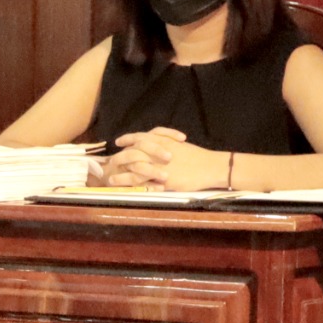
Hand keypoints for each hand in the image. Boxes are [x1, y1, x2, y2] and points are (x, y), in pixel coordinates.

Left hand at [103, 127, 228, 190]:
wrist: (211, 166)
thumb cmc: (196, 156)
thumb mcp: (178, 145)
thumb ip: (163, 144)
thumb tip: (152, 145)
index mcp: (162, 141)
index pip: (139, 137)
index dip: (127, 139)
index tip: (118, 142)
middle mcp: (157, 151)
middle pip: (132, 152)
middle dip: (120, 157)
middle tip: (113, 161)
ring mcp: (159, 165)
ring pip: (133, 167)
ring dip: (120, 172)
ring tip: (111, 178)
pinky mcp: (162, 179)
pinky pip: (141, 181)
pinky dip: (130, 182)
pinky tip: (123, 186)